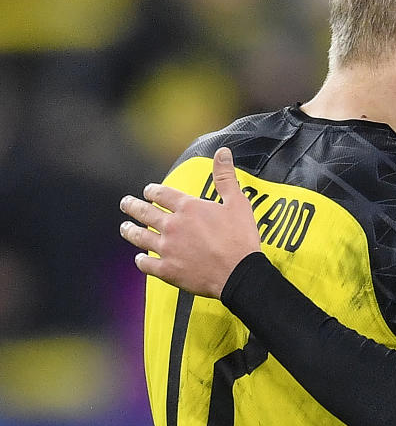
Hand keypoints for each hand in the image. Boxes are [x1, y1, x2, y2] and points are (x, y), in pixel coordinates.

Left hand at [119, 147, 261, 298]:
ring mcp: (167, 248)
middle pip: (144, 212)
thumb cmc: (240, 239)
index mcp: (188, 208)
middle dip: (132, 206)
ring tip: (125, 228)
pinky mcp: (167, 269)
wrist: (239, 273)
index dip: (152, 190)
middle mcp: (172, 226)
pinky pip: (146, 264)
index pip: (162, 194)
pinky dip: (141, 260)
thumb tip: (222, 152)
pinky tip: (140, 258)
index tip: (148, 190)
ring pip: (140, 237)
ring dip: (130, 231)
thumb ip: (225, 177)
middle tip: (125, 203)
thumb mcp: (238, 203)